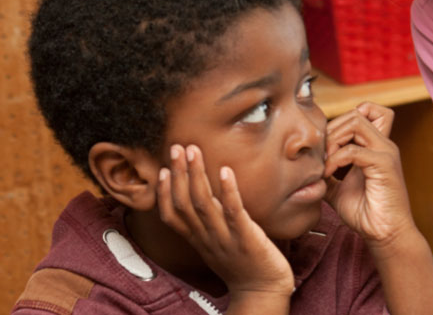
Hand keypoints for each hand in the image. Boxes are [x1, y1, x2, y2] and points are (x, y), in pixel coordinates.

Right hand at [157, 144, 293, 297]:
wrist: (264, 291)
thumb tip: (208, 197)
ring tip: (193, 151)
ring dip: (196, 175)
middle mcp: (207, 237)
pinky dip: (228, 190)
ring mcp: (225, 237)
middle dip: (178, 174)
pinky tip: (225, 170)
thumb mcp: (218, 243)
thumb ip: (210, 223)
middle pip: (184, 203)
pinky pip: (233, 211)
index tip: (163, 169)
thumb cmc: (243, 264)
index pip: (172, 216)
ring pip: (203, 203)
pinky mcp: (246, 237)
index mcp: (199, 240)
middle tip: (176, 147)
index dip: (164, 192)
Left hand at [324, 104, 413, 243]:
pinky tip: (328, 173)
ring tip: (325, 161)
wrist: (385, 235)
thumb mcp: (338, 188)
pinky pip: (353, 150)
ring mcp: (385, 152)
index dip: (342, 120)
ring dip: (334, 138)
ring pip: (357, 122)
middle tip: (322, 153)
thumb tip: (308, 166)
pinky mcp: (384, 165)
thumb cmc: (366, 214)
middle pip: (357, 112)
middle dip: (333, 128)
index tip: (327, 144)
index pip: (366, 111)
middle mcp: (383, 145)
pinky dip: (336, 159)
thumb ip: (328, 173)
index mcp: (375, 147)